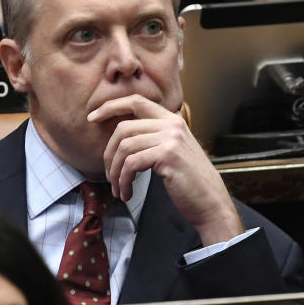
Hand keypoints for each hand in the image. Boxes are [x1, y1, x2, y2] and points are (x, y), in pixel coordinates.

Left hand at [88, 94, 243, 245]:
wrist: (210, 203)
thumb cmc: (188, 182)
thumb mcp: (172, 152)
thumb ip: (152, 139)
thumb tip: (118, 138)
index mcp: (172, 120)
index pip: (136, 101)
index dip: (111, 106)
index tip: (92, 118)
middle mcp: (172, 124)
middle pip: (123, 128)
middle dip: (108, 154)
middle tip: (109, 176)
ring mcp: (170, 138)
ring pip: (124, 147)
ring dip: (115, 172)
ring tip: (118, 189)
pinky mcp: (167, 155)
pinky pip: (130, 164)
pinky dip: (123, 181)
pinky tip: (127, 193)